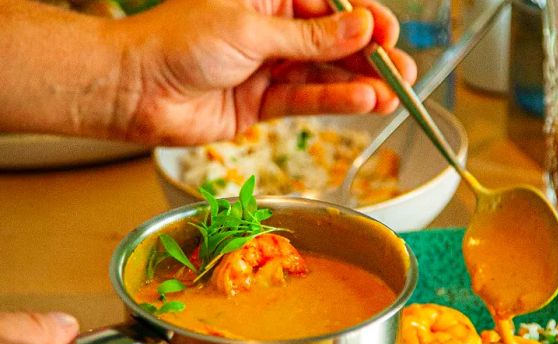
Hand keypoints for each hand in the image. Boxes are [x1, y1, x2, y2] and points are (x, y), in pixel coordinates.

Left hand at [113, 0, 416, 144]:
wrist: (138, 90)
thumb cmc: (180, 42)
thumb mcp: (250, 30)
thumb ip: (308, 37)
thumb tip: (359, 30)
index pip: (328, 7)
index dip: (362, 22)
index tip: (389, 35)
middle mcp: (271, 30)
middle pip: (332, 43)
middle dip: (369, 59)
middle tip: (404, 72)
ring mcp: (268, 67)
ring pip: (324, 74)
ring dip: (359, 85)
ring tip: (394, 95)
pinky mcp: (263, 103)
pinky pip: (306, 100)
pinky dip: (334, 102)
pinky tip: (363, 103)